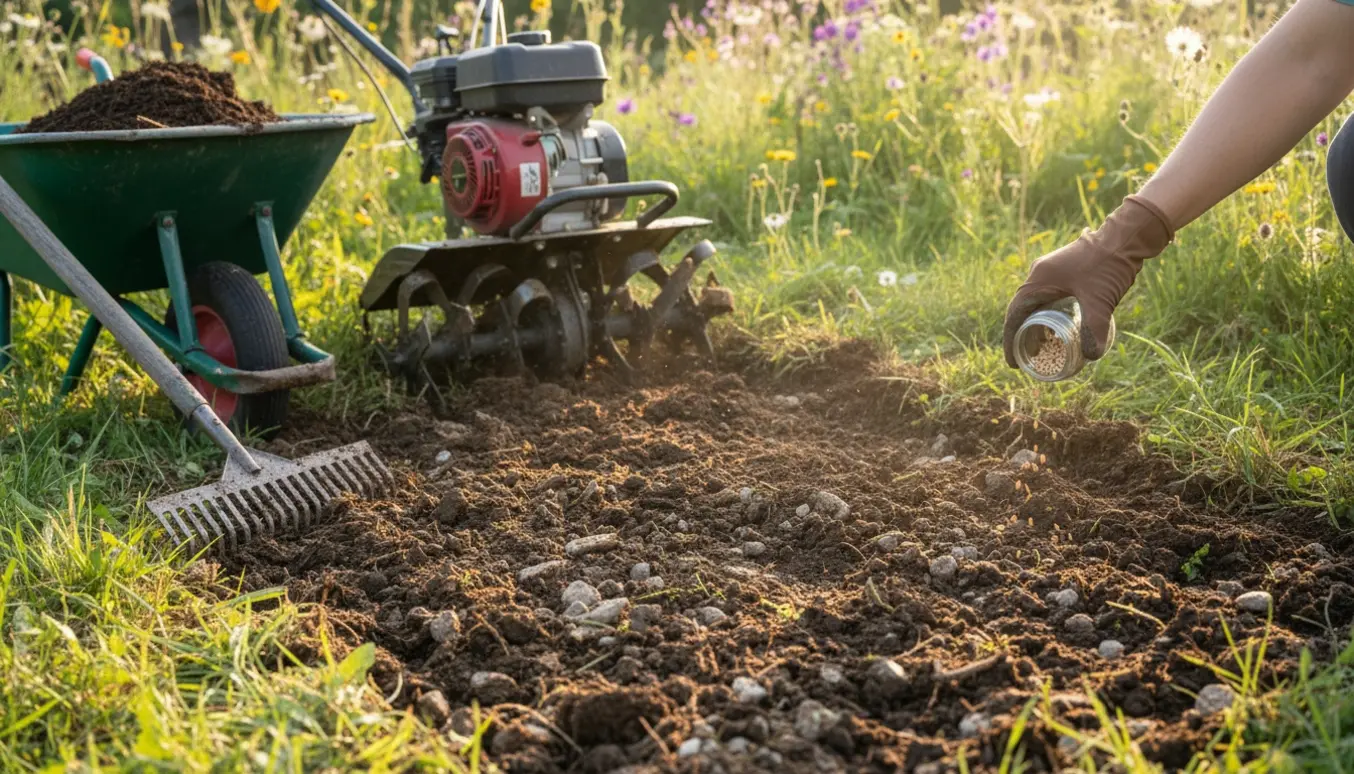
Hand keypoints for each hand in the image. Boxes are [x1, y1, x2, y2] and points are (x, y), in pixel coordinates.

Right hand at [1002, 195, 1174, 366]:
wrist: (1126, 237)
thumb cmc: (1108, 266)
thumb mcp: (1100, 302)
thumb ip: (1094, 330)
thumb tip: (1091, 357)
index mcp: (1038, 280)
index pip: (1015, 315)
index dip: (1011, 341)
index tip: (1014, 362)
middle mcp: (1039, 274)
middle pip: (1023, 310)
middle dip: (1023, 336)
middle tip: (1030, 358)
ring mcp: (1051, 270)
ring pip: (1036, 303)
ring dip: (1036, 324)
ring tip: (1044, 346)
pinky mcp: (1064, 270)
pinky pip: (1048, 296)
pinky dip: (1048, 314)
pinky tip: (1061, 325)